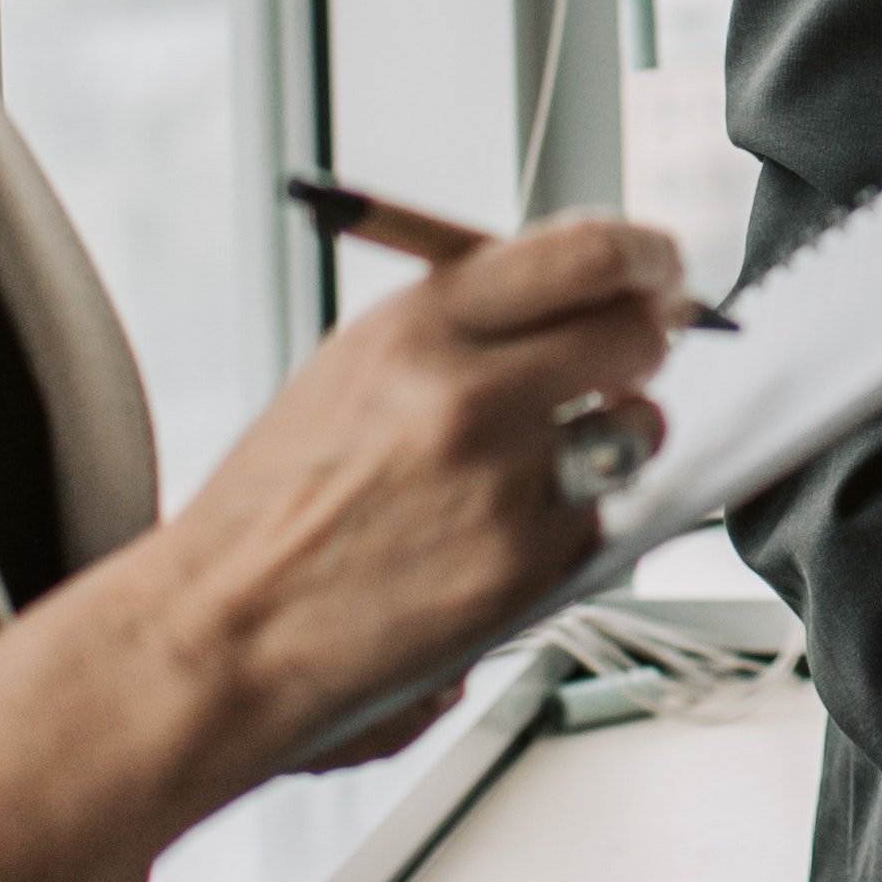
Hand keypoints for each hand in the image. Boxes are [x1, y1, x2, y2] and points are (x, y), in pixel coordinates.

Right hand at [148, 210, 688, 772]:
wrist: (222, 627)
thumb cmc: (281, 502)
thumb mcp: (357, 368)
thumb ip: (470, 324)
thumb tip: (586, 291)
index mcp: (418, 325)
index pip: (584, 253)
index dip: (643, 254)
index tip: (659, 267)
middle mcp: (467, 393)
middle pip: (635, 335)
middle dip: (646, 343)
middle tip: (633, 355)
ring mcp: (504, 483)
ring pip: (636, 431)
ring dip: (615, 440)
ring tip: (538, 466)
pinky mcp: (526, 567)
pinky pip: (599, 521)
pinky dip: (567, 526)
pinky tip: (494, 540)